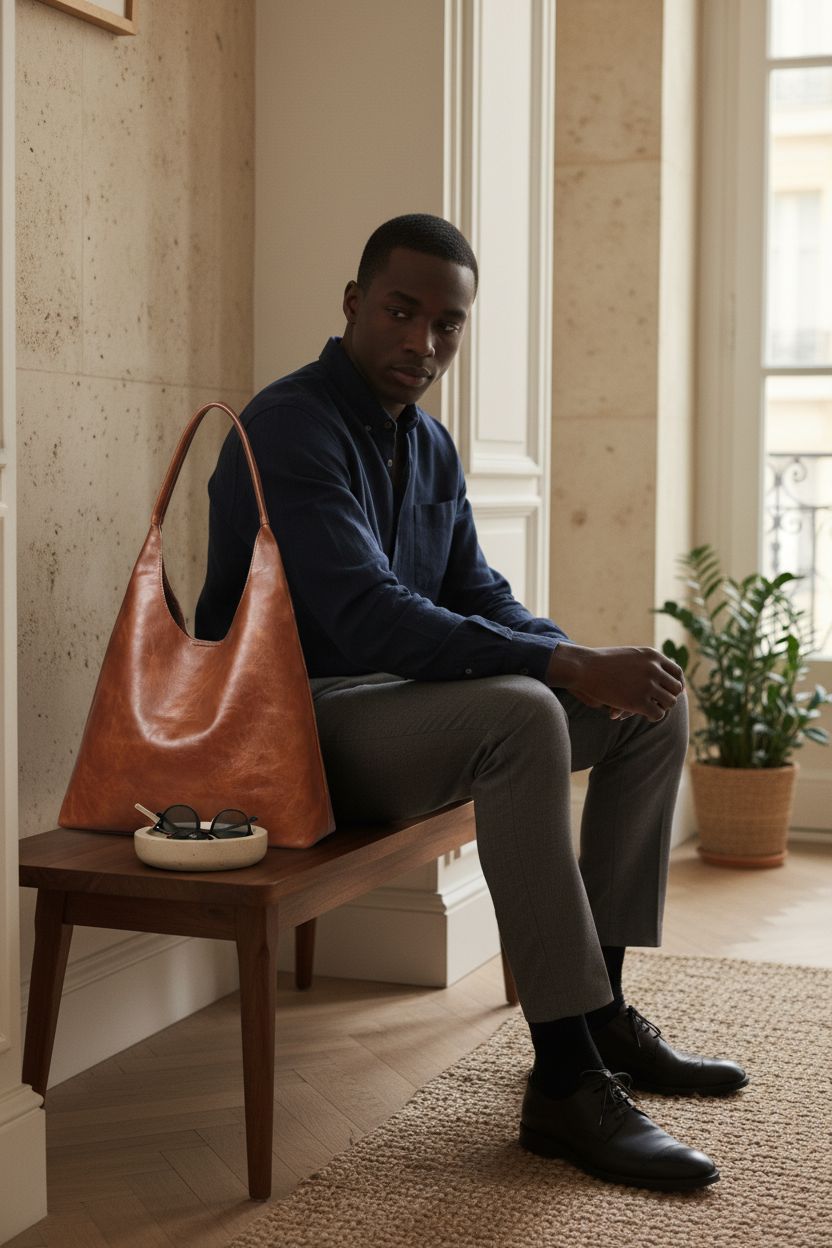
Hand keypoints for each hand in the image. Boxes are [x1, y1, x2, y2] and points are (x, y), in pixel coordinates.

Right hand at [546, 644, 683, 722]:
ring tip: (649, 708)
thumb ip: (648, 664)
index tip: (670, 692)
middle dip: (668, 697)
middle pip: (676, 689)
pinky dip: (653, 716)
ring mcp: (647, 685)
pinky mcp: (638, 701)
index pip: (677, 673)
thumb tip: (664, 678)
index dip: (677, 684)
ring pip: (669, 703)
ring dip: (660, 707)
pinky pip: (658, 714)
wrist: (584, 668)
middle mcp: (654, 669)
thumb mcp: (630, 656)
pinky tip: (644, 714)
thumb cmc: (603, 662)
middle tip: (657, 702)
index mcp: (653, 655)